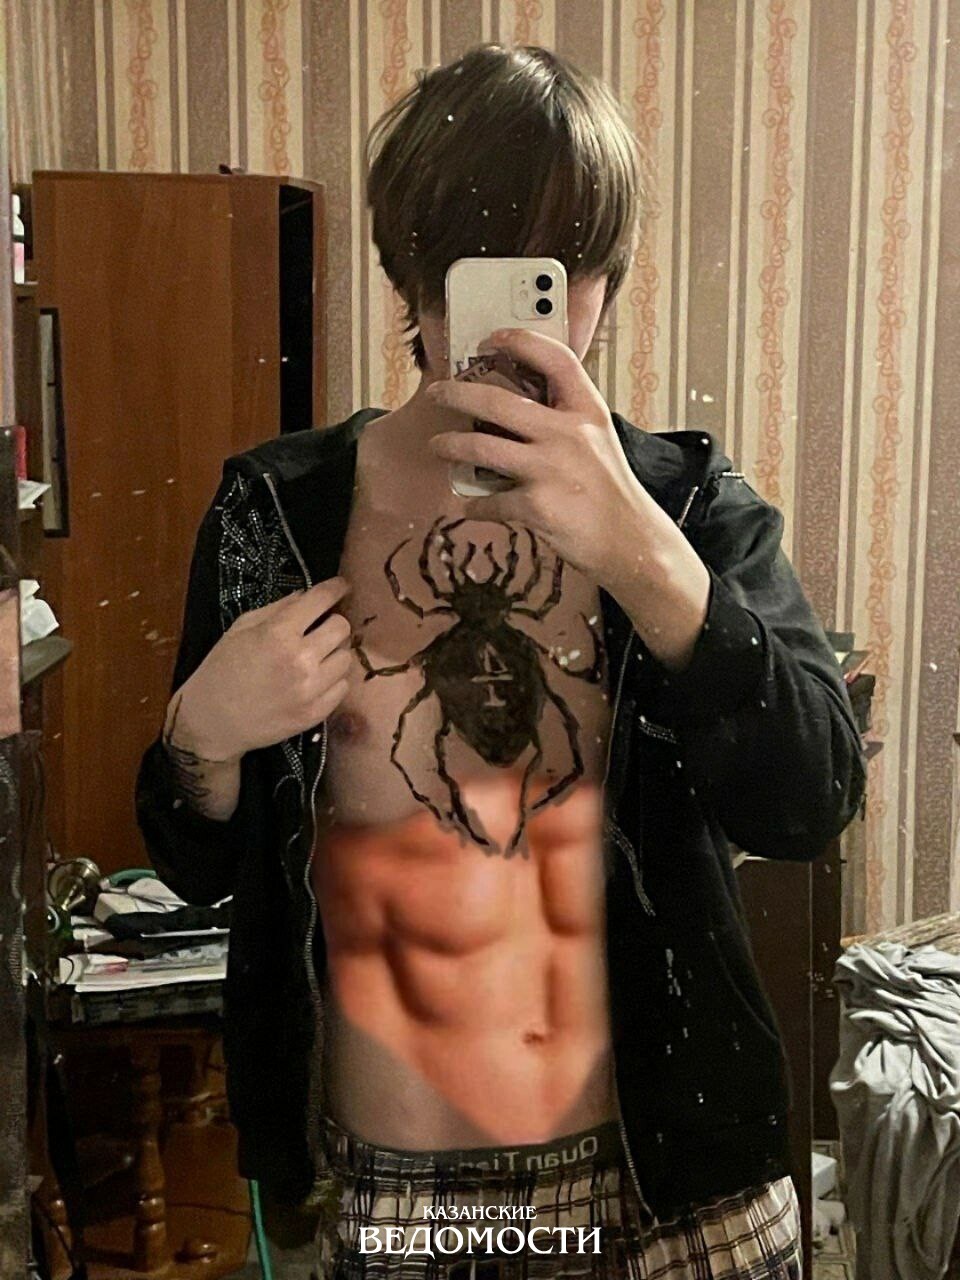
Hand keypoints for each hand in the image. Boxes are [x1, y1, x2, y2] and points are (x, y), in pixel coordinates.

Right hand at [168, 577, 353, 761]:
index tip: (341, 587)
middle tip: (321, 628)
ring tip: (316, 657)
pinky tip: (315, 680)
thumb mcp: (241, 629)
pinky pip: (342, 687)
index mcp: (278, 633)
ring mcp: (311, 689)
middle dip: (333, 622)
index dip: (336, 588)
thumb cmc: (221, 670)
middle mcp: (301, 659)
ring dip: (334, 652)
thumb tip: (306, 595)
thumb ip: (277, 609)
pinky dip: (332, 680)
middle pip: (342, 628)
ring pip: (346, 658)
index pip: (322, 600)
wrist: (212, 722)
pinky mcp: (316, 713)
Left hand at [426, 328, 678, 584]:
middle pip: (498, 402)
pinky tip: (468, 503)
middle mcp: (569, 434)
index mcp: (587, 412)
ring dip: (450, 446)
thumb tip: (517, 407)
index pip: (556, 360)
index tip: (492, 338)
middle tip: (438, 393)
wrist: (630, 541)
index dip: (521, 341)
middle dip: (456, 394)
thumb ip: (565, 419)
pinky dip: (474, 503)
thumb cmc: (609, 491)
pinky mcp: (536, 506)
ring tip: (438, 447)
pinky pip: (490, 500)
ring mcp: (551, 469)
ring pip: (481, 449)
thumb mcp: (598, 440)